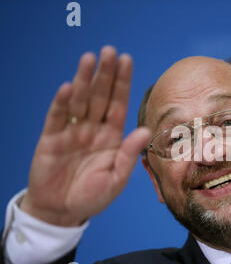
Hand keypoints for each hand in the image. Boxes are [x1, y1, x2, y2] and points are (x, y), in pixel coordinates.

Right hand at [20, 46, 149, 226]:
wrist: (62, 212)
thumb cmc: (93, 196)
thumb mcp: (116, 178)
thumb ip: (129, 154)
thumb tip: (146, 130)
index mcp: (112, 136)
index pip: (118, 104)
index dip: (123, 83)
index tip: (127, 60)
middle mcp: (93, 129)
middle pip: (100, 96)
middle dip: (105, 74)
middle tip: (109, 51)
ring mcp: (72, 132)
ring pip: (79, 101)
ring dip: (83, 80)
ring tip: (89, 58)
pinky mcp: (51, 139)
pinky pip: (57, 118)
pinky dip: (61, 103)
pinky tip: (67, 87)